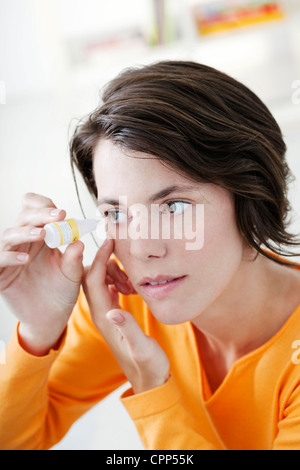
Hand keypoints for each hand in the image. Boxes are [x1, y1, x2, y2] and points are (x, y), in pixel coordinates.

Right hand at [0, 193, 83, 354]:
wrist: (52, 318)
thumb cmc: (62, 291)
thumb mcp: (73, 274)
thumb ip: (74, 259)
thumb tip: (79, 242)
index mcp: (42, 236)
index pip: (36, 210)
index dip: (45, 206)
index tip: (62, 213)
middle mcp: (25, 242)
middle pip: (24, 218)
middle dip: (40, 214)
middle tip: (58, 216)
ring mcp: (11, 257)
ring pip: (9, 235)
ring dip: (26, 232)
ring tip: (42, 234)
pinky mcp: (1, 274)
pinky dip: (10, 256)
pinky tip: (26, 258)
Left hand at [83, 238, 169, 394]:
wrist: (148, 379)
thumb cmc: (148, 365)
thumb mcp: (142, 348)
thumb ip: (129, 329)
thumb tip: (114, 310)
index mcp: (105, 317)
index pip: (93, 281)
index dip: (99, 259)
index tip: (110, 241)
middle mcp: (102, 314)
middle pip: (91, 278)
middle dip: (103, 260)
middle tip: (120, 250)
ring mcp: (107, 314)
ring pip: (100, 282)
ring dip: (113, 272)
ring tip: (132, 278)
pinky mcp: (114, 315)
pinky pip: (109, 289)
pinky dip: (117, 280)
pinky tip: (131, 285)